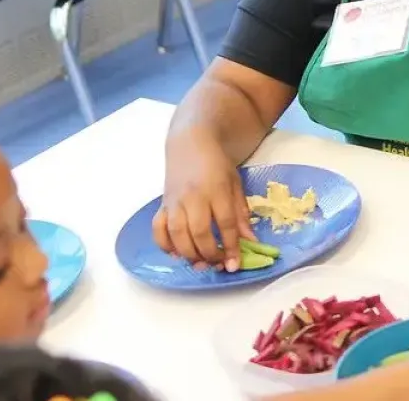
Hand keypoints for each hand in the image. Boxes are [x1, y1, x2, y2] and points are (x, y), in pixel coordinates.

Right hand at [152, 156, 255, 271]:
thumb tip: (249, 240)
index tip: (235, 264)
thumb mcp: (236, 185)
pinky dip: (165, 245)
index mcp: (217, 190)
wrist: (191, 144)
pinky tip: (177, 254)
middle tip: (219, 264)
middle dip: (210, 254)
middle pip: (199, 232)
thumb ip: (241, 213)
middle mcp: (193, 196)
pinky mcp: (162, 204)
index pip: (225, 222)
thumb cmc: (217, 166)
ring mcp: (175, 201)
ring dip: (189, 254)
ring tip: (201, 263)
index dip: (231, 246)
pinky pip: (158, 229)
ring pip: (177, 233)